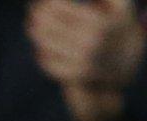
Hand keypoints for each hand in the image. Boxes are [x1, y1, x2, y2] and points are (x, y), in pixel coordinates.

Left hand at [28, 0, 144, 86]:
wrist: (126, 64)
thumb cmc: (118, 27)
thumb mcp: (119, 7)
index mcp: (100, 23)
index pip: (61, 8)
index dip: (48, 3)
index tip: (42, 1)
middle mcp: (90, 43)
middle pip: (49, 26)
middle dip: (38, 16)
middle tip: (32, 11)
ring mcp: (81, 61)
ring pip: (45, 43)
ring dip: (35, 32)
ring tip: (31, 25)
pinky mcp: (74, 75)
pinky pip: (47, 61)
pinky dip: (42, 52)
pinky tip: (42, 45)